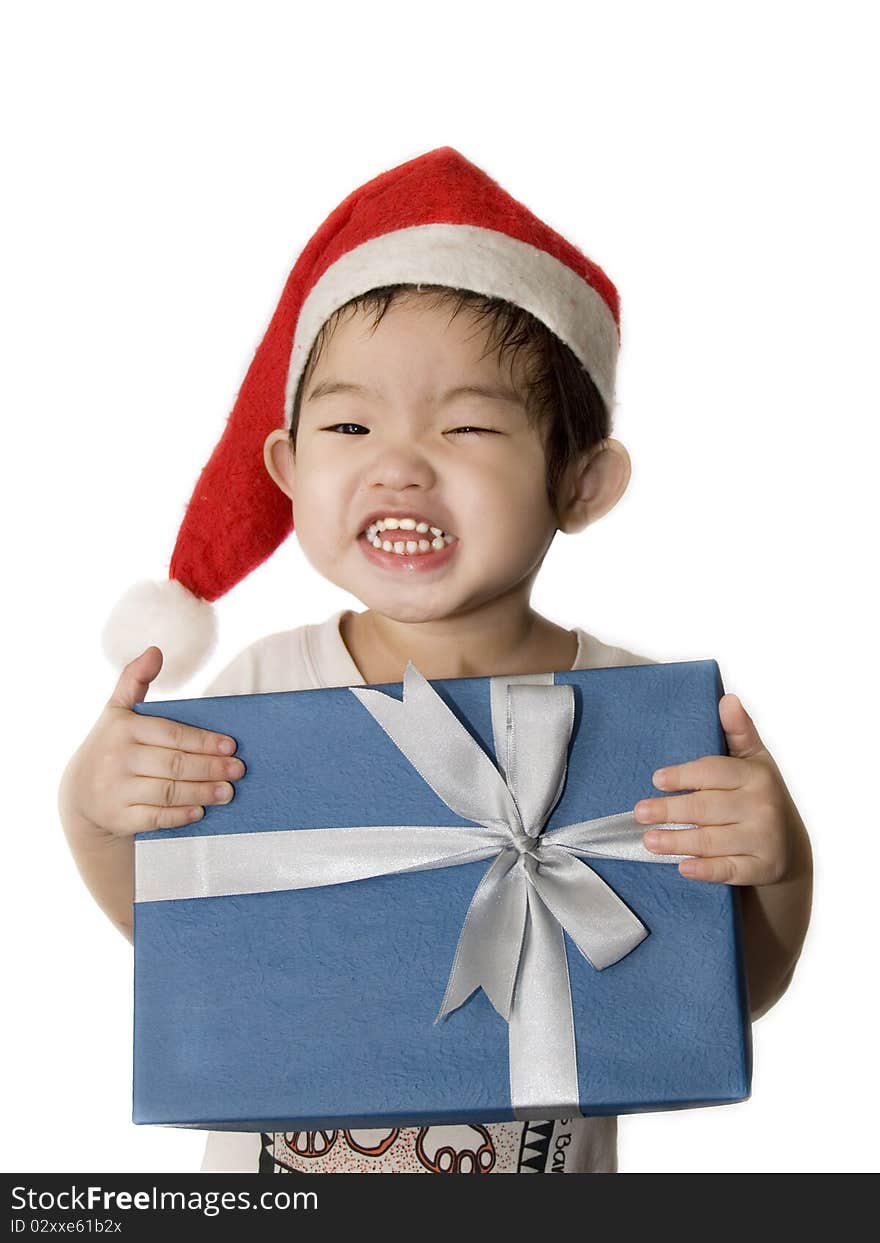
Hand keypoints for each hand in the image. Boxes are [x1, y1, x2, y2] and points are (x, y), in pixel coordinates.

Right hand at [61, 647, 245, 837]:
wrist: (79, 794)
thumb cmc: (111, 745)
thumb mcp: (116, 711)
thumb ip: (135, 679)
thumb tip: (155, 650)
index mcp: (122, 728)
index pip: (171, 734)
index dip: (203, 741)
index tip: (232, 746)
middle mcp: (117, 759)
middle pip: (174, 764)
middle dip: (211, 767)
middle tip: (239, 769)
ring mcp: (116, 790)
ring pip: (169, 792)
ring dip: (203, 793)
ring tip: (228, 791)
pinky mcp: (118, 818)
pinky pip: (155, 818)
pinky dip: (180, 815)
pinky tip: (201, 812)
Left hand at [633, 694, 800, 885]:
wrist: (789, 847)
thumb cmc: (759, 796)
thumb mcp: (754, 761)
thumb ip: (738, 731)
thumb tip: (727, 699)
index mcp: (757, 775)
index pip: (714, 772)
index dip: (683, 775)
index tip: (657, 779)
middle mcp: (763, 806)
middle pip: (706, 808)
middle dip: (669, 810)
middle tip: (640, 812)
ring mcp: (764, 839)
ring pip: (711, 841)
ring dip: (676, 840)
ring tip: (649, 840)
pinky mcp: (762, 868)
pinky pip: (728, 870)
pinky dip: (705, 869)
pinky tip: (683, 866)